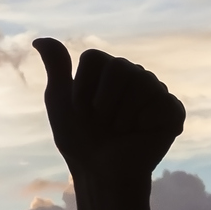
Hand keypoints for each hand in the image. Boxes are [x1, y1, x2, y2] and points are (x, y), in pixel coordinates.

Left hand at [33, 38, 182, 191]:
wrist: (101, 170)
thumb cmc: (78, 136)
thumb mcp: (60, 99)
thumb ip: (56, 66)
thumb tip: (39, 39)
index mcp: (105, 70)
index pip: (95, 57)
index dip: (83, 86)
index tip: (80, 109)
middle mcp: (132, 75)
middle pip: (121, 66)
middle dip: (104, 99)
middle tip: (102, 121)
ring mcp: (154, 93)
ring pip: (146, 81)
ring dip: (124, 113)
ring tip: (121, 129)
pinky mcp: (172, 112)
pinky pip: (167, 103)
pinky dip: (150, 121)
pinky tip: (143, 132)